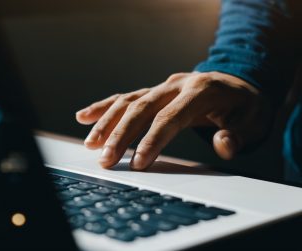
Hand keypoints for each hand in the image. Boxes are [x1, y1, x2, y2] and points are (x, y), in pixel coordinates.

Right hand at [75, 72, 270, 169]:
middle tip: (106, 159)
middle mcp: (176, 84)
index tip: (138, 163)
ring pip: (128, 101)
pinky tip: (83, 117)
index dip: (153, 140)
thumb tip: (223, 144)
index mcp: (201, 89)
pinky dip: (103, 107)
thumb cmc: (245, 108)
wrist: (240, 85)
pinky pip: (124, 97)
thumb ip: (237, 135)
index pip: (170, 116)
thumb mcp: (253, 122)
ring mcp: (162, 86)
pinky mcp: (152, 91)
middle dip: (121, 134)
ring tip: (90, 145)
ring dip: (106, 123)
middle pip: (142, 107)